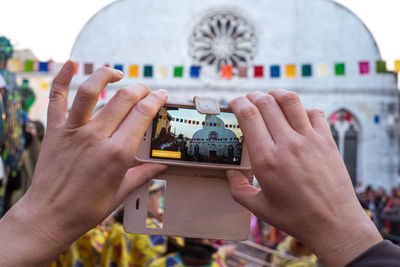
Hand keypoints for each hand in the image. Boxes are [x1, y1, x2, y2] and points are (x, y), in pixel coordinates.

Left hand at [0, 61, 166, 265]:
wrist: (49, 217)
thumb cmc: (87, 209)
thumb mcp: (121, 193)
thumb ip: (143, 174)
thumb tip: (162, 165)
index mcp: (118, 154)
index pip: (143, 114)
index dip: (156, 100)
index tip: (162, 95)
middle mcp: (96, 137)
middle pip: (123, 99)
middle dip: (140, 89)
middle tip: (146, 90)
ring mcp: (73, 131)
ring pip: (90, 90)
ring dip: (105, 75)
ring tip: (116, 73)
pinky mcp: (55, 131)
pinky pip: (56, 99)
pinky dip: (61, 79)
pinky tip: (70, 64)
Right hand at [227, 89, 381, 266]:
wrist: (333, 223)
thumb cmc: (295, 217)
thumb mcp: (259, 208)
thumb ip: (239, 190)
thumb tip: (230, 175)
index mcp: (266, 159)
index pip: (249, 116)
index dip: (238, 103)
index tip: (234, 102)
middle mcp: (287, 144)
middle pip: (266, 103)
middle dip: (253, 95)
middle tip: (248, 98)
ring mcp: (309, 140)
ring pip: (291, 101)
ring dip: (277, 94)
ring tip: (270, 95)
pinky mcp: (327, 141)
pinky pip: (314, 113)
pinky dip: (302, 109)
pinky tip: (297, 115)